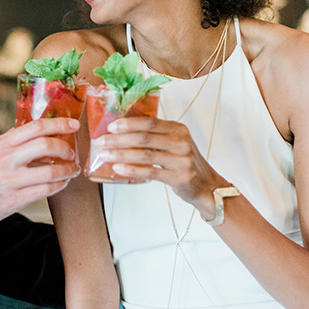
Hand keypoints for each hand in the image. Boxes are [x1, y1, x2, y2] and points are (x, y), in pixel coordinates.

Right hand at [0, 118, 79, 228]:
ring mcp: (11, 181)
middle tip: (71, 151)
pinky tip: (61, 184)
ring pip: (50, 171)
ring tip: (72, 170)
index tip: (71, 124)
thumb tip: (35, 133)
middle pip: (46, 145)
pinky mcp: (14, 200)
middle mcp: (6, 160)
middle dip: (65, 147)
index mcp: (1, 144)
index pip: (35, 127)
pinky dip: (59, 186)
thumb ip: (11, 142)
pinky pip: (45, 191)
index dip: (58, 123)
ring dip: (67, 170)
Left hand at [91, 117, 224, 217]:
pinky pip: (150, 172)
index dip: (128, 123)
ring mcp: (182, 159)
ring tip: (105, 155)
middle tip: (101, 141)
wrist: (206, 185)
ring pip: (145, 154)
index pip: (150, 122)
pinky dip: (132, 169)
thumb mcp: (174, 143)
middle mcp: (181, 142)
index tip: (111, 126)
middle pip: (144, 137)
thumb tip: (121, 132)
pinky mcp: (179, 177)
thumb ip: (155, 136)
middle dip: (119, 139)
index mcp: (178, 129)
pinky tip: (118, 168)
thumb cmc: (183, 162)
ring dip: (121, 154)